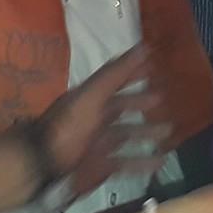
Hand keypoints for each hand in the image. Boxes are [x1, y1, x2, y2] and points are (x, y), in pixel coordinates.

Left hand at [37, 46, 173, 201]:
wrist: (43, 163)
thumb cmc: (69, 126)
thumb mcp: (92, 95)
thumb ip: (117, 73)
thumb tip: (143, 47)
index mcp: (92, 98)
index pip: (116, 79)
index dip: (134, 72)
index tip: (155, 66)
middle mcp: (95, 117)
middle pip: (122, 106)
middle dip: (142, 102)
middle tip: (163, 99)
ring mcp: (97, 142)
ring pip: (127, 134)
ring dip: (147, 132)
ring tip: (169, 131)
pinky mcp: (100, 164)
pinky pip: (125, 162)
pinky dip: (142, 162)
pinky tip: (160, 161)